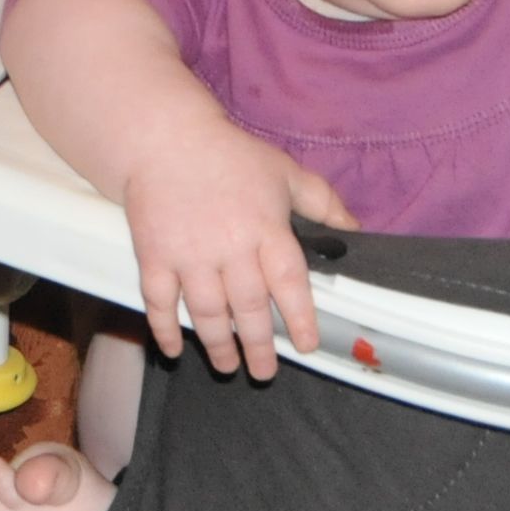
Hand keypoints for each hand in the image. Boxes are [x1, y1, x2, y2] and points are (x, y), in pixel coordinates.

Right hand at [116, 115, 354, 377]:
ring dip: (218, 344)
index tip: (307, 344)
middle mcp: (229, 245)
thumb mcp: (283, 171)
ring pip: (207, 311)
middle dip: (258, 345)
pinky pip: (159, 300)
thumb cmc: (230, 155)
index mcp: (265, 227)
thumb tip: (355, 231)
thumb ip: (322, 202)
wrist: (164, 138)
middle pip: (248, 306)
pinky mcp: (155, 254)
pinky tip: (175, 348)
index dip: (299, 317)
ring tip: (227, 365)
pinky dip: (165, 328)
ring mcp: (189, 253)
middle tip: (264, 372)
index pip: (288, 280)